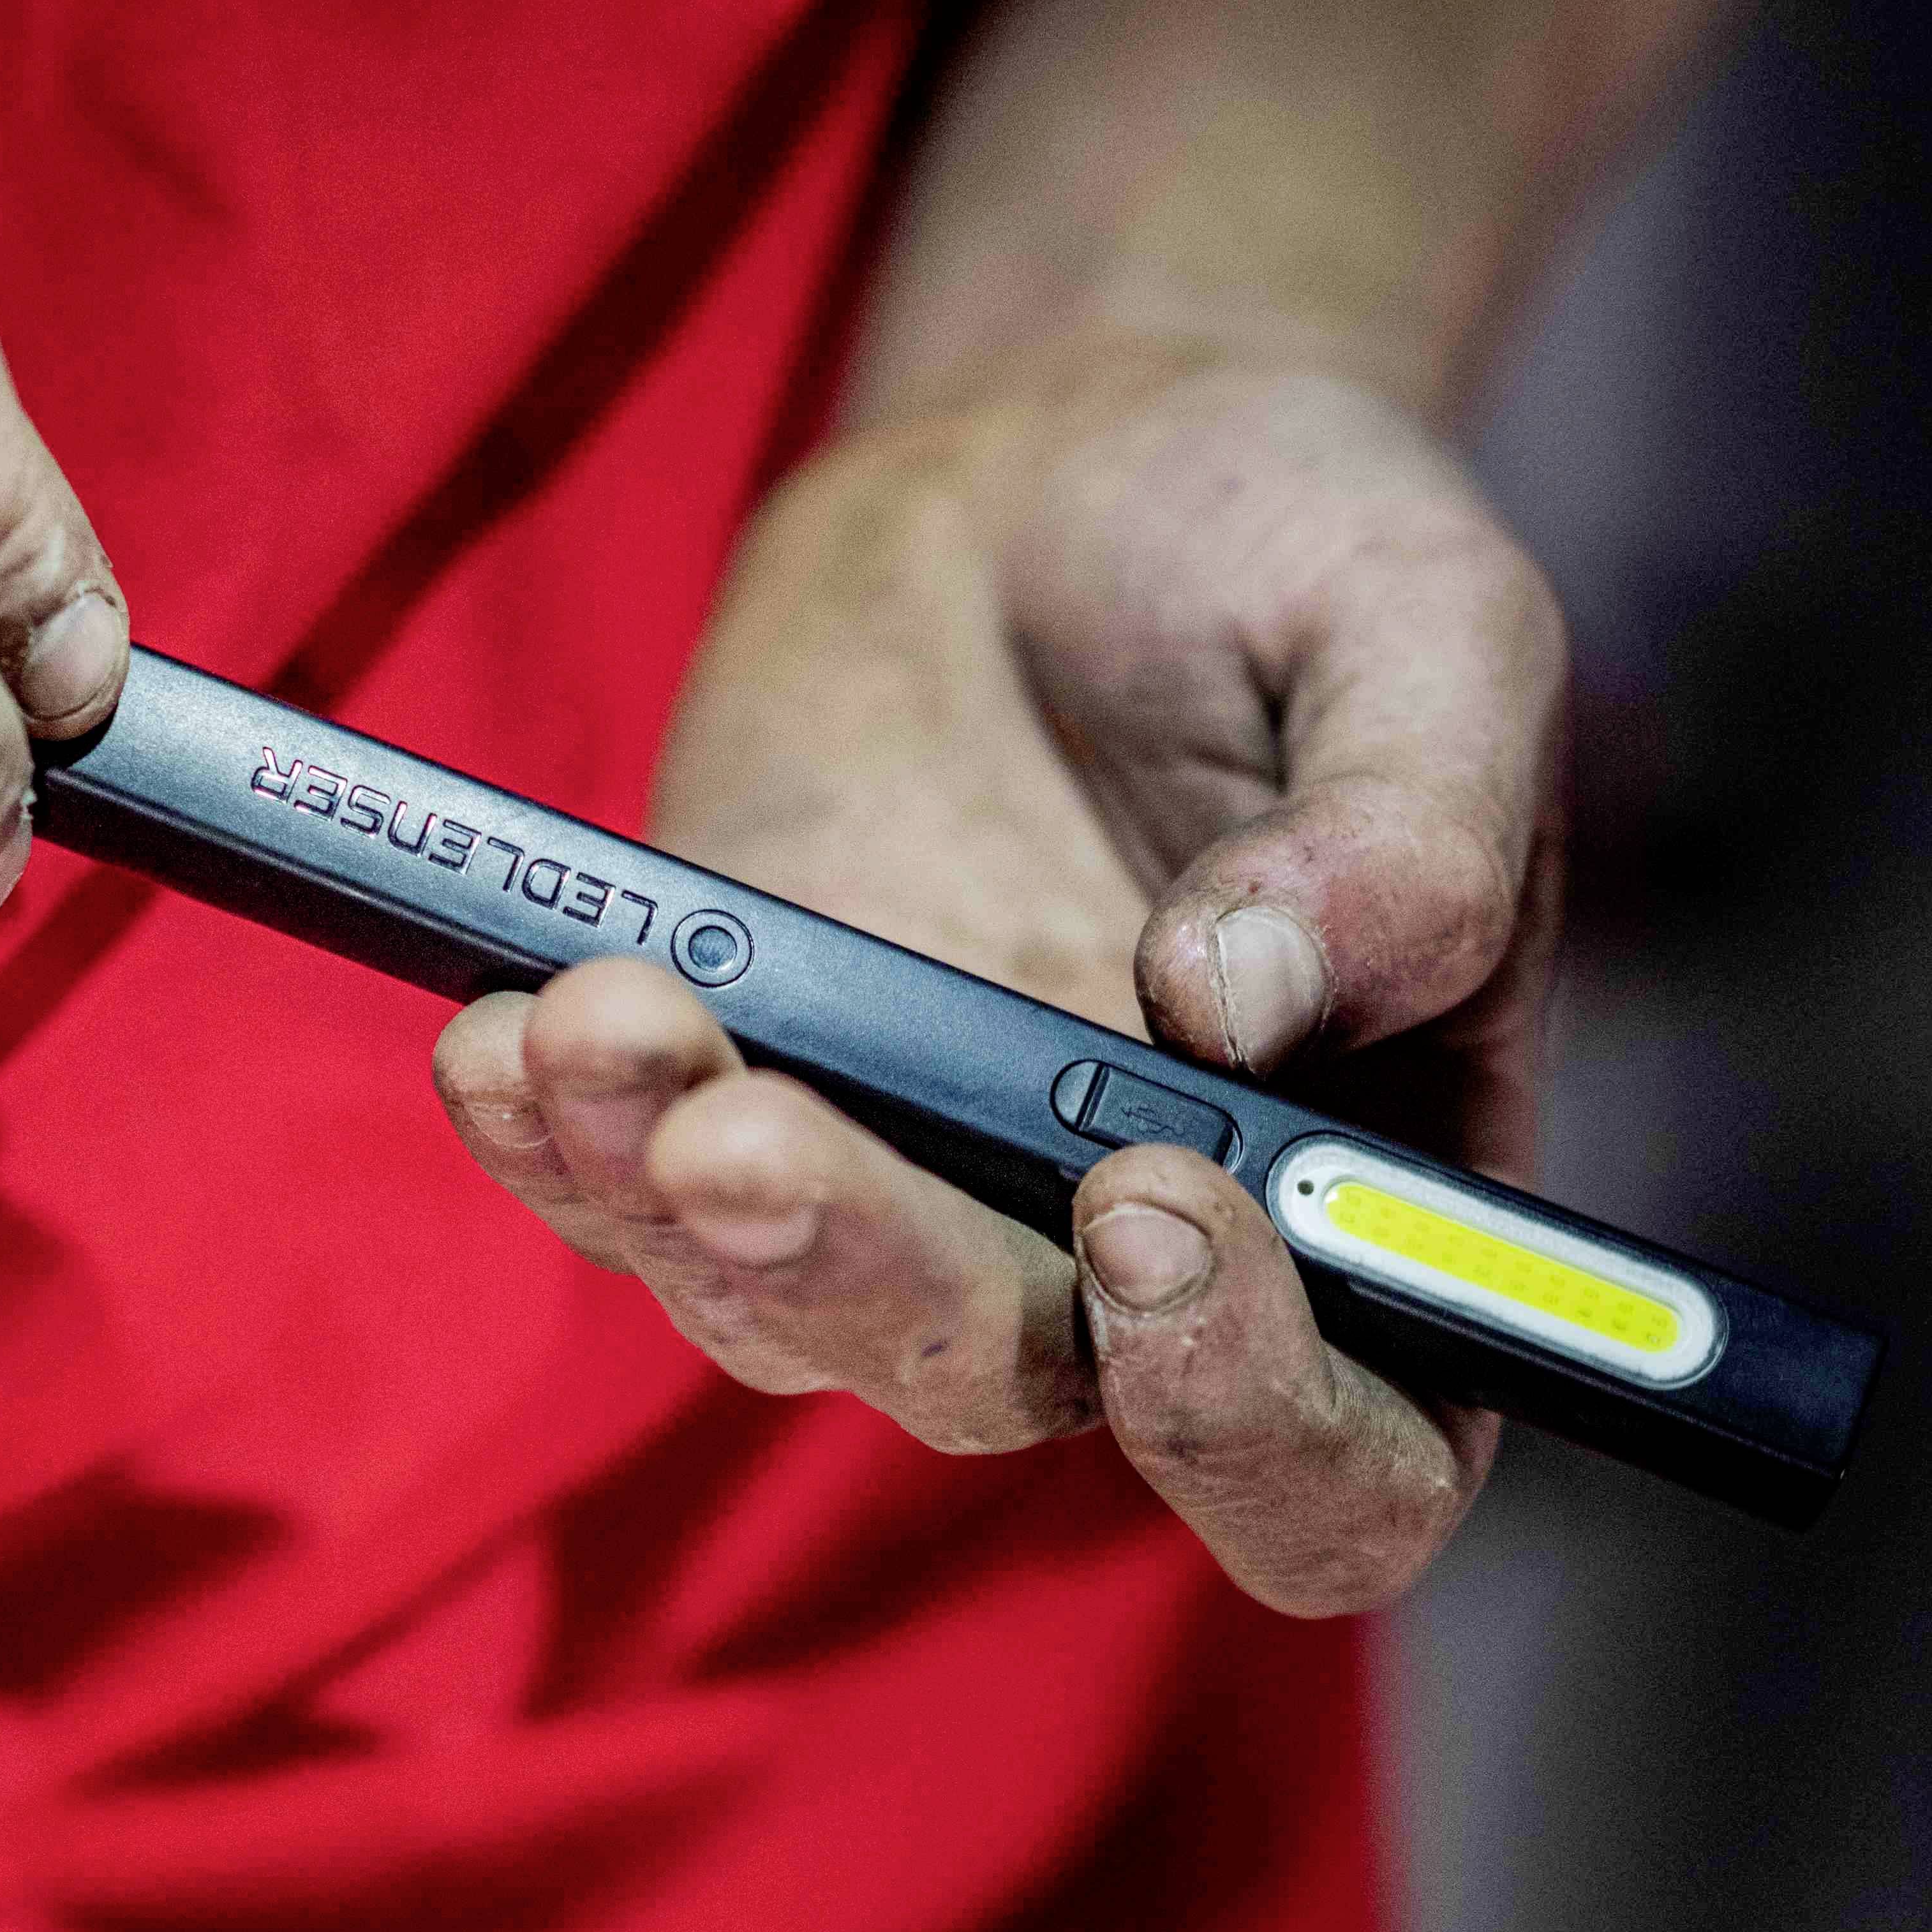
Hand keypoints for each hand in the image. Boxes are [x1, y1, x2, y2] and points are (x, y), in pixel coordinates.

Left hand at [434, 346, 1566, 1615]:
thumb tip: (1238, 1002)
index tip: (1150, 1205)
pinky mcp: (744, 1100)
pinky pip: (626, 1199)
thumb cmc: (1300, 563)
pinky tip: (500, 1032)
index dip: (1248, 1414)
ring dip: (666, 1204)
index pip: (1345, 1465)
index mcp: (1368, 1221)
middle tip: (750, 1141)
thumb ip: (1410, 833)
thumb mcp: (1431, 633)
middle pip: (1009, 1389)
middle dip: (863, 1276)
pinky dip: (546, 1138)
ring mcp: (921, 1198)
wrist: (1078, 466)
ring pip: (782, 1314)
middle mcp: (1136, 1264)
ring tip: (596, 1022)